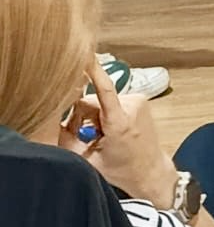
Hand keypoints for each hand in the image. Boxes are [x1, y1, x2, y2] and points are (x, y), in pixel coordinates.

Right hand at [68, 58, 176, 207]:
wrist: (150, 171)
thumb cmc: (121, 171)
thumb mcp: (89, 162)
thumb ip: (69, 142)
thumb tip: (50, 126)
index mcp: (119, 122)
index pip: (104, 90)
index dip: (94, 72)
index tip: (85, 55)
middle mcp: (131, 106)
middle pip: (91, 101)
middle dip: (82, 117)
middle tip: (84, 138)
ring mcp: (138, 100)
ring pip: (100, 100)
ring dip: (94, 116)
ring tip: (99, 137)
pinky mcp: (140, 99)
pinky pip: (112, 100)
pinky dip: (105, 112)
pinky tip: (109, 130)